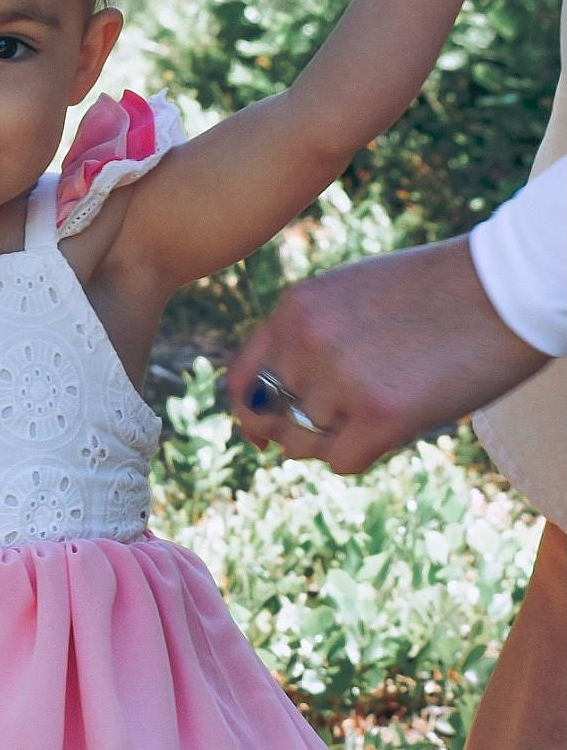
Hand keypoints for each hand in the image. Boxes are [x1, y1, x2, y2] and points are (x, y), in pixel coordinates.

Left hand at [228, 237, 548, 474]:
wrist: (507, 287)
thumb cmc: (438, 292)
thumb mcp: (352, 294)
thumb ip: (307, 338)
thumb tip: (267, 410)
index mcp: (295, 309)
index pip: (242, 379)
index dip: (249, 413)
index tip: (261, 432)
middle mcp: (305, 341)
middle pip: (277, 419)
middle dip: (307, 427)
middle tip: (354, 413)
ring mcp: (339, 378)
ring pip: (309, 444)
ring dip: (343, 438)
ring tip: (391, 402)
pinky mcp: (378, 414)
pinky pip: (342, 461)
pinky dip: (366, 452)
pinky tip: (399, 422)